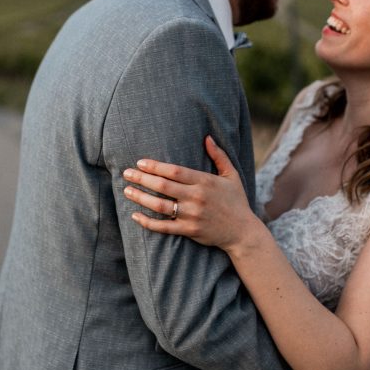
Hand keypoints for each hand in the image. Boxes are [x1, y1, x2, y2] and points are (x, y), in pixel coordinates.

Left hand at [123, 136, 259, 250]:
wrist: (243, 231)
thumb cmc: (236, 201)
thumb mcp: (231, 175)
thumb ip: (219, 156)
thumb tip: (207, 137)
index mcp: (204, 182)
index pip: (174, 171)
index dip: (155, 166)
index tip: (140, 162)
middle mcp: (196, 198)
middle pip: (163, 186)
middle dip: (142, 179)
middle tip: (126, 173)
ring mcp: (192, 215)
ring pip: (160, 206)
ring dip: (140, 198)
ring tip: (127, 191)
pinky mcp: (189, 231)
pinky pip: (163, 227)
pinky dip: (147, 222)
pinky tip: (135, 215)